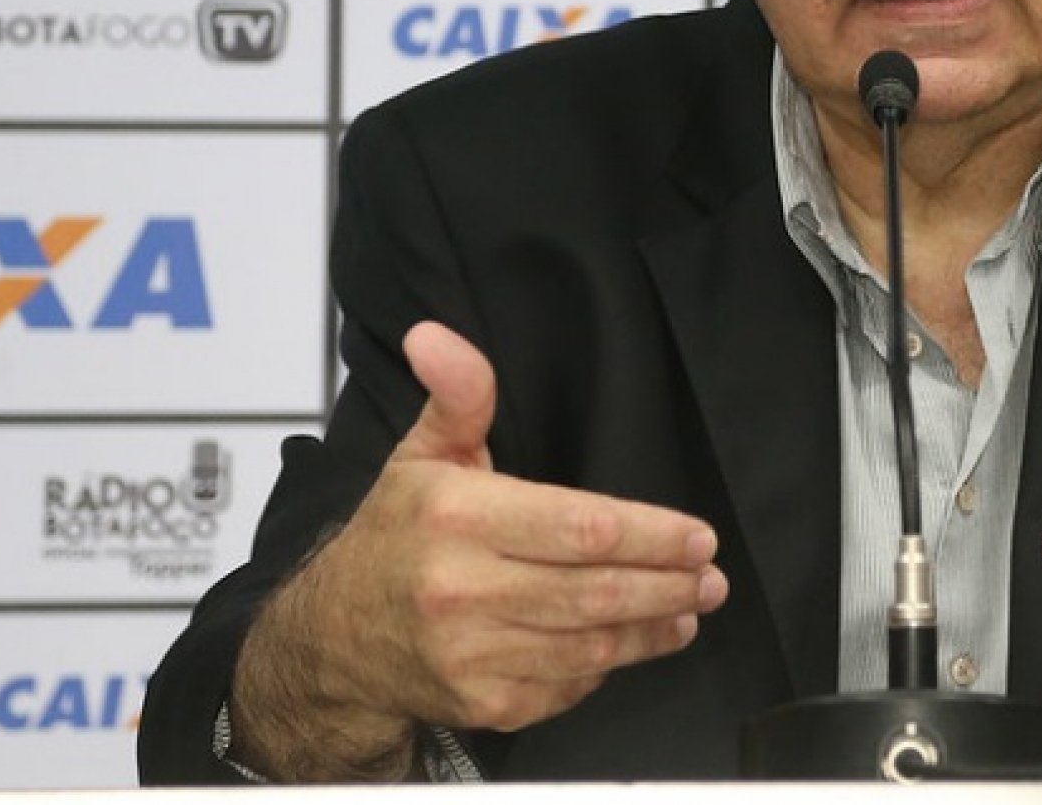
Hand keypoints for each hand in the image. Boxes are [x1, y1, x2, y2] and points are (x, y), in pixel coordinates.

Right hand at [232, 322, 726, 777]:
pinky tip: (634, 642)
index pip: (581, 526)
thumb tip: (436, 338)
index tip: (697, 535)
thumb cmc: (392, 540)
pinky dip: (606, 666)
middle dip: (668, 584)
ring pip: (590, 644)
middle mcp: (462, 589)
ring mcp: (472, 655)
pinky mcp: (483, 704)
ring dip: (653, 627)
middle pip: (596, 590)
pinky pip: (567, 686)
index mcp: (457, 517)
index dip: (652, 534)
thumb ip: (457, 396)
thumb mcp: (421, 455)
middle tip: (710, 577)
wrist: (330, 640)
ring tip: (689, 606)